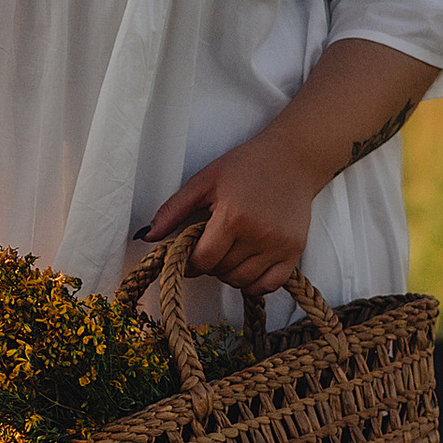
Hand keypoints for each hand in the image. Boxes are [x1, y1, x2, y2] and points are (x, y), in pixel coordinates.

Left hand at [145, 125, 321, 300]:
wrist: (293, 158)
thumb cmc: (246, 165)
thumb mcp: (204, 181)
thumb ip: (173, 210)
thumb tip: (148, 236)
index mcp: (233, 216)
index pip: (203, 260)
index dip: (189, 263)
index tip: (186, 256)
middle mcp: (259, 235)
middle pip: (221, 271)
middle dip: (208, 264)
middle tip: (208, 246)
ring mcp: (279, 245)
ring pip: (243, 281)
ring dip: (228, 274)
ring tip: (226, 253)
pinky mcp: (295, 250)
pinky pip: (270, 285)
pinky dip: (254, 284)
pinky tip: (245, 268)